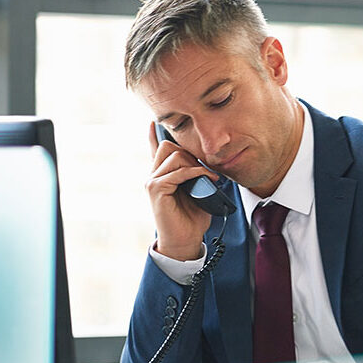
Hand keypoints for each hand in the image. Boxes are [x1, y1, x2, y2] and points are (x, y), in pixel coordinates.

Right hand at [146, 121, 218, 259]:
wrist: (185, 240)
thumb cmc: (192, 218)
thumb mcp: (199, 191)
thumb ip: (198, 176)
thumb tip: (209, 165)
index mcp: (162, 175)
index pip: (156, 150)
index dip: (154, 135)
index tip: (152, 122)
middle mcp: (154, 175)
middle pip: (169, 145)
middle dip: (191, 153)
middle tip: (206, 171)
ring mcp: (152, 181)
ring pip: (174, 155)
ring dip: (196, 164)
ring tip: (210, 177)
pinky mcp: (156, 189)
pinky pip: (178, 171)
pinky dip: (195, 173)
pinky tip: (207, 179)